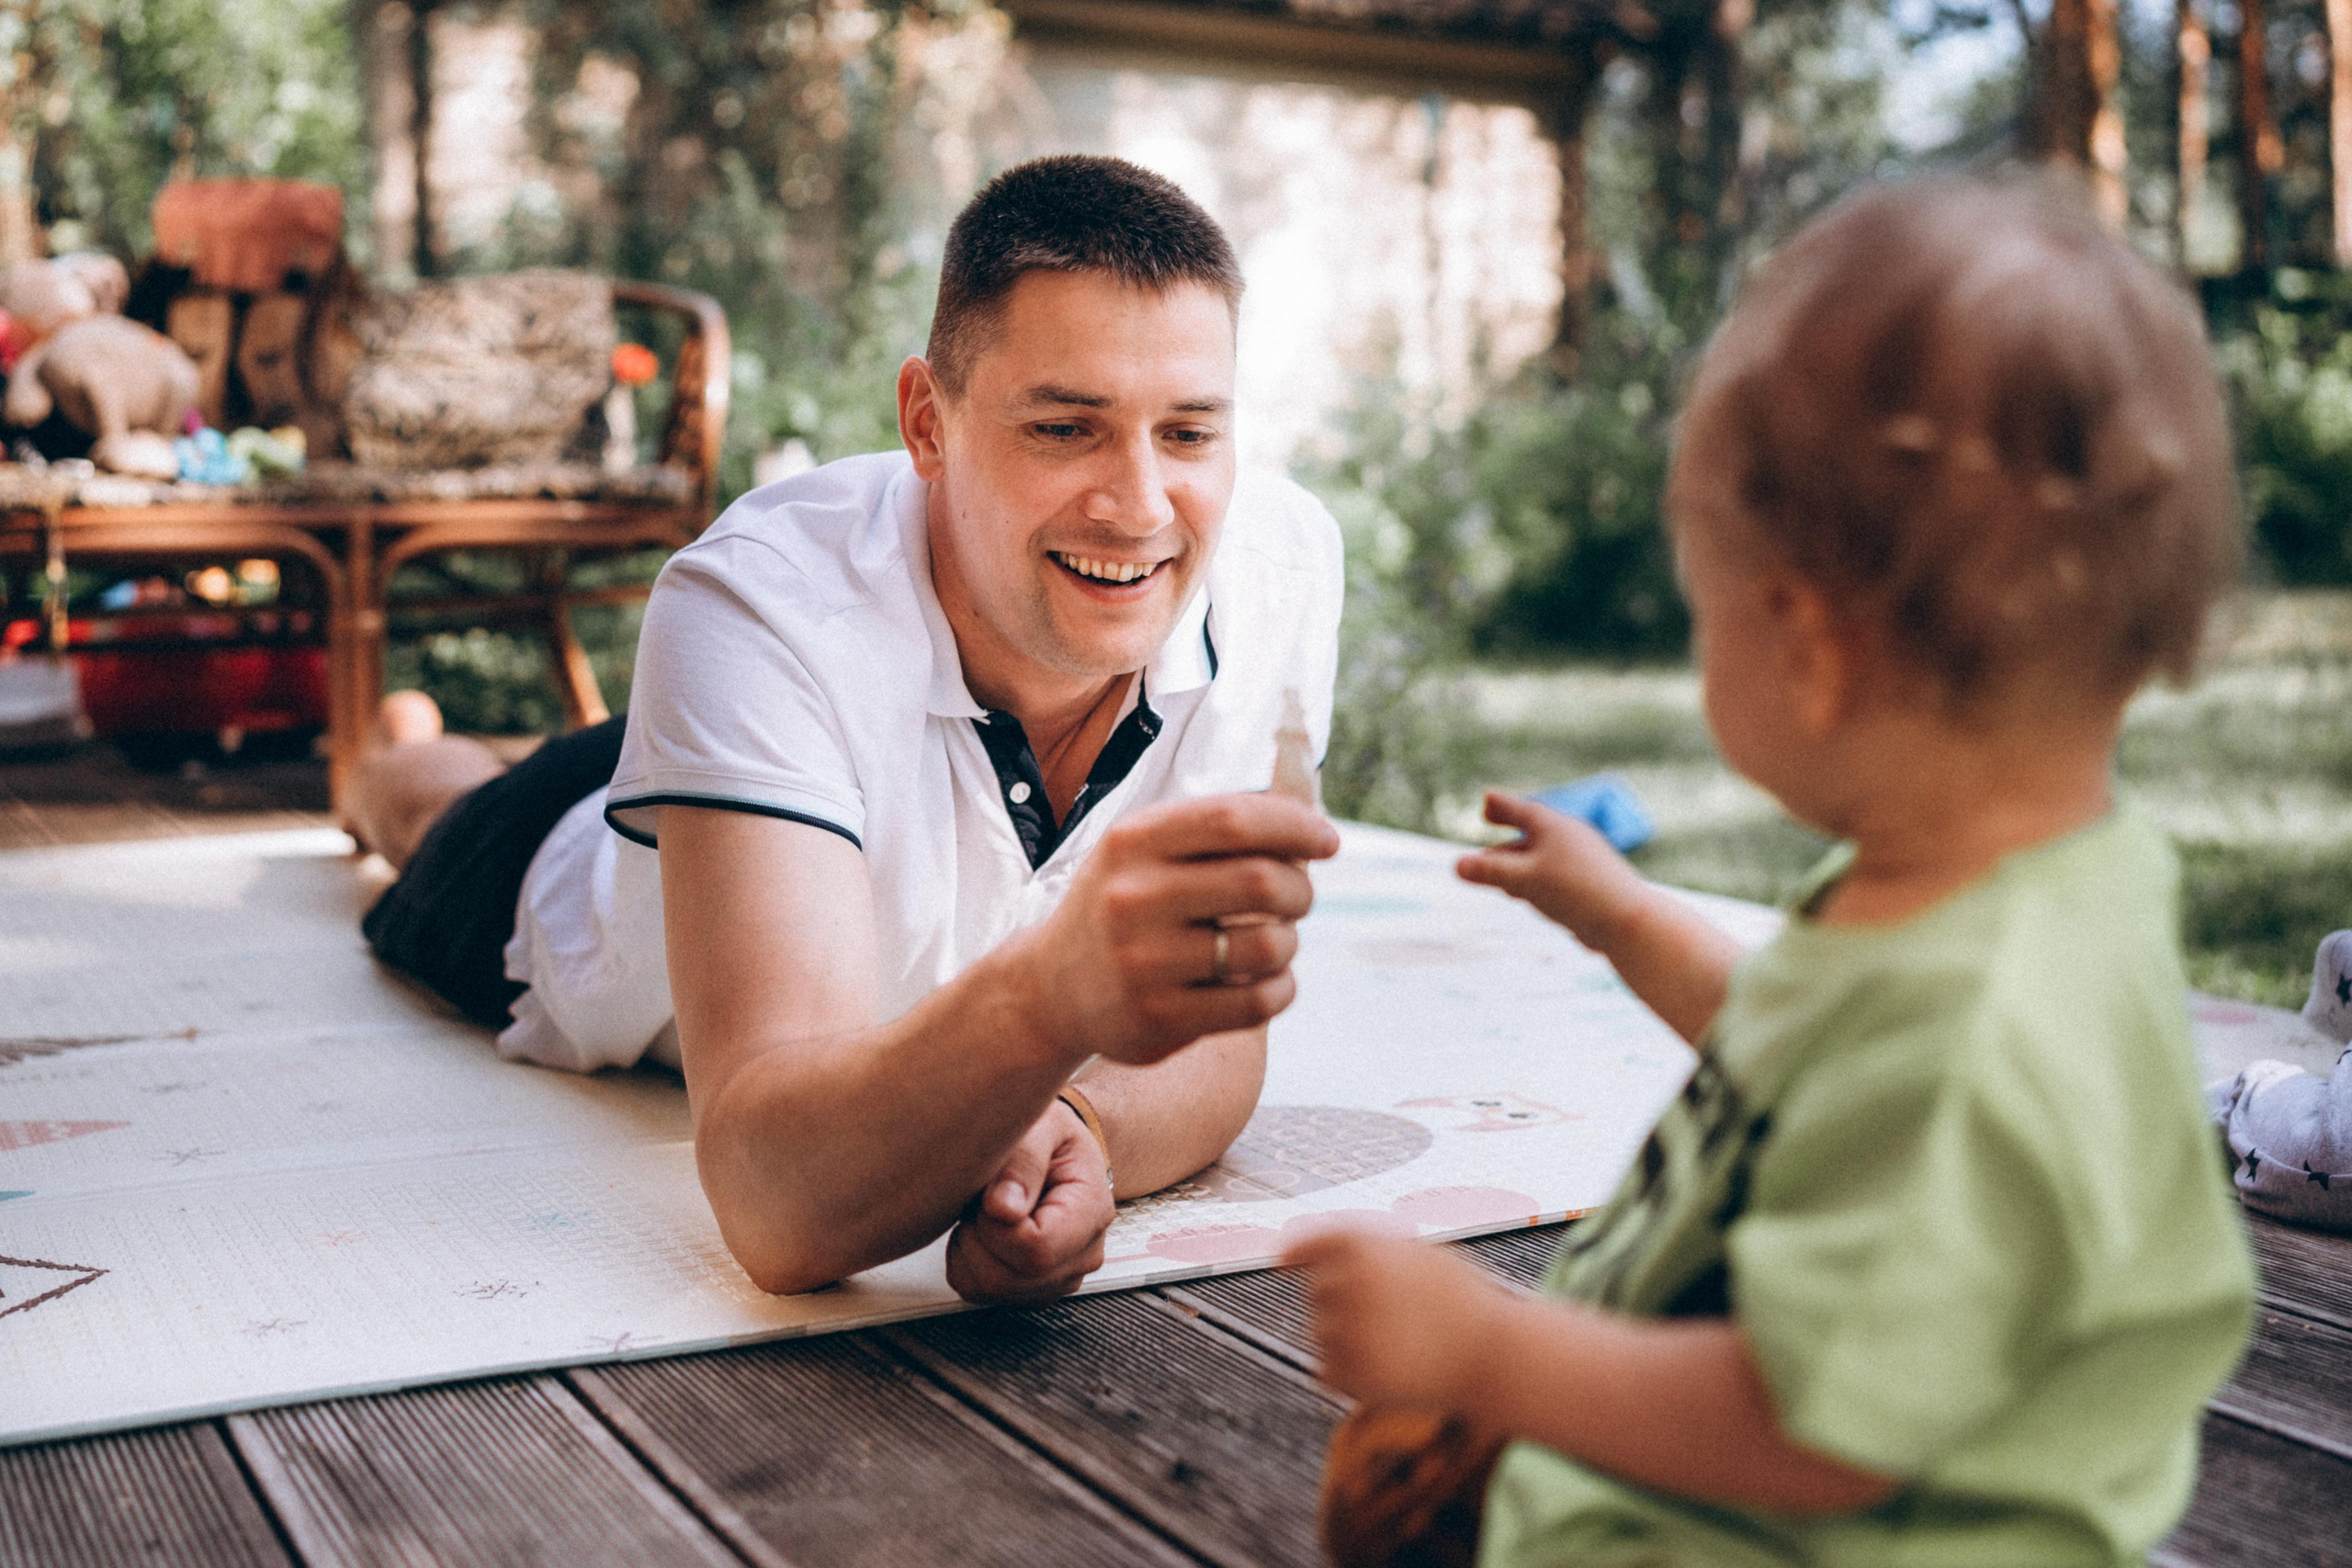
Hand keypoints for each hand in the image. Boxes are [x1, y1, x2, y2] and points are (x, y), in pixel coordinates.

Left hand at [945, 1099, 1115, 1303]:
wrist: (1051, 1147)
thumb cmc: (1049, 1134)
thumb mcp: (1042, 1123)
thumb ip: (1024, 1160)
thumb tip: (1004, 1209)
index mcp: (1092, 1211)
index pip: (1036, 1249)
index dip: (997, 1225)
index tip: (992, 1192)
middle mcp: (1083, 1254)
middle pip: (1010, 1277)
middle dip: (980, 1235)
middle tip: (986, 1196)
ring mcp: (1058, 1278)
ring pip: (990, 1288)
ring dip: (971, 1247)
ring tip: (986, 1208)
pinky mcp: (1031, 1290)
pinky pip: (977, 1291)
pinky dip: (966, 1262)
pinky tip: (982, 1229)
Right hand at [1020, 793, 1340, 1067]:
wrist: (1049, 989)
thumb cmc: (1122, 905)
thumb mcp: (1143, 851)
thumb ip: (1212, 830)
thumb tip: (1309, 822)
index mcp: (1132, 842)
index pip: (1233, 819)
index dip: (1294, 826)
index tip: (1328, 841)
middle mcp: (1133, 897)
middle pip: (1262, 881)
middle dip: (1300, 890)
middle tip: (1299, 899)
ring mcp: (1143, 962)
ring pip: (1269, 946)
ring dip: (1291, 943)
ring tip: (1276, 943)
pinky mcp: (1158, 1018)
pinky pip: (1259, 1002)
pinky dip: (1281, 989)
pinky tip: (1270, 982)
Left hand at [1283, 1227, 1515, 1409]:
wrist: (1493, 1353)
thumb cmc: (1460, 1299)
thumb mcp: (1416, 1254)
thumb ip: (1366, 1249)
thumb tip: (1307, 1257)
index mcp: (1361, 1246)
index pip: (1310, 1243)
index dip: (1296, 1250)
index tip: (1282, 1262)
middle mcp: (1347, 1284)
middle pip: (1318, 1291)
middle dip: (1343, 1299)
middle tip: (1395, 1313)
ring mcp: (1346, 1331)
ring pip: (1321, 1333)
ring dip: (1347, 1338)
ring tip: (1401, 1343)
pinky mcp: (1351, 1375)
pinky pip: (1327, 1370)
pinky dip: (1347, 1372)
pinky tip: (1389, 1369)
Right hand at [1456, 791, 1649, 947]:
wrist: (1626, 921)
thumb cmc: (1574, 892)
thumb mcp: (1522, 880)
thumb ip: (1489, 872)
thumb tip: (1456, 866)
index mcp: (1551, 825)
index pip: (1518, 808)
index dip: (1499, 805)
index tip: (1486, 800)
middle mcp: (1567, 837)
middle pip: (1528, 832)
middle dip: (1504, 833)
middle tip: (1490, 821)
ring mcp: (1580, 860)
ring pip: (1540, 856)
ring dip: (1517, 861)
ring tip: (1497, 871)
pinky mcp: (1587, 883)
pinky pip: (1553, 874)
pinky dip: (1533, 878)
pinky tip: (1526, 895)